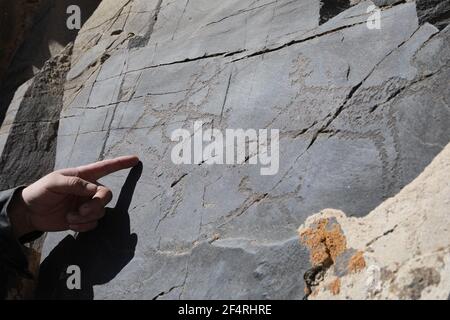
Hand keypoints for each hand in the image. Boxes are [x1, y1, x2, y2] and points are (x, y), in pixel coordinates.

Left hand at [8, 156, 139, 237]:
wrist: (30, 213)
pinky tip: (70, 223)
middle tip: (82, 211)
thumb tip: (94, 189)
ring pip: (100, 212)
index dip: (121, 163)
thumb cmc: (41, 191)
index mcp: (83, 176)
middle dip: (97, 205)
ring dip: (86, 217)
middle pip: (107, 195)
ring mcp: (87, 205)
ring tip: (70, 217)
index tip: (136, 159)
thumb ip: (75, 183)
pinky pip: (93, 224)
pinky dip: (82, 226)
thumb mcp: (54, 182)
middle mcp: (88, 190)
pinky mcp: (83, 219)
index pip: (106, 167)